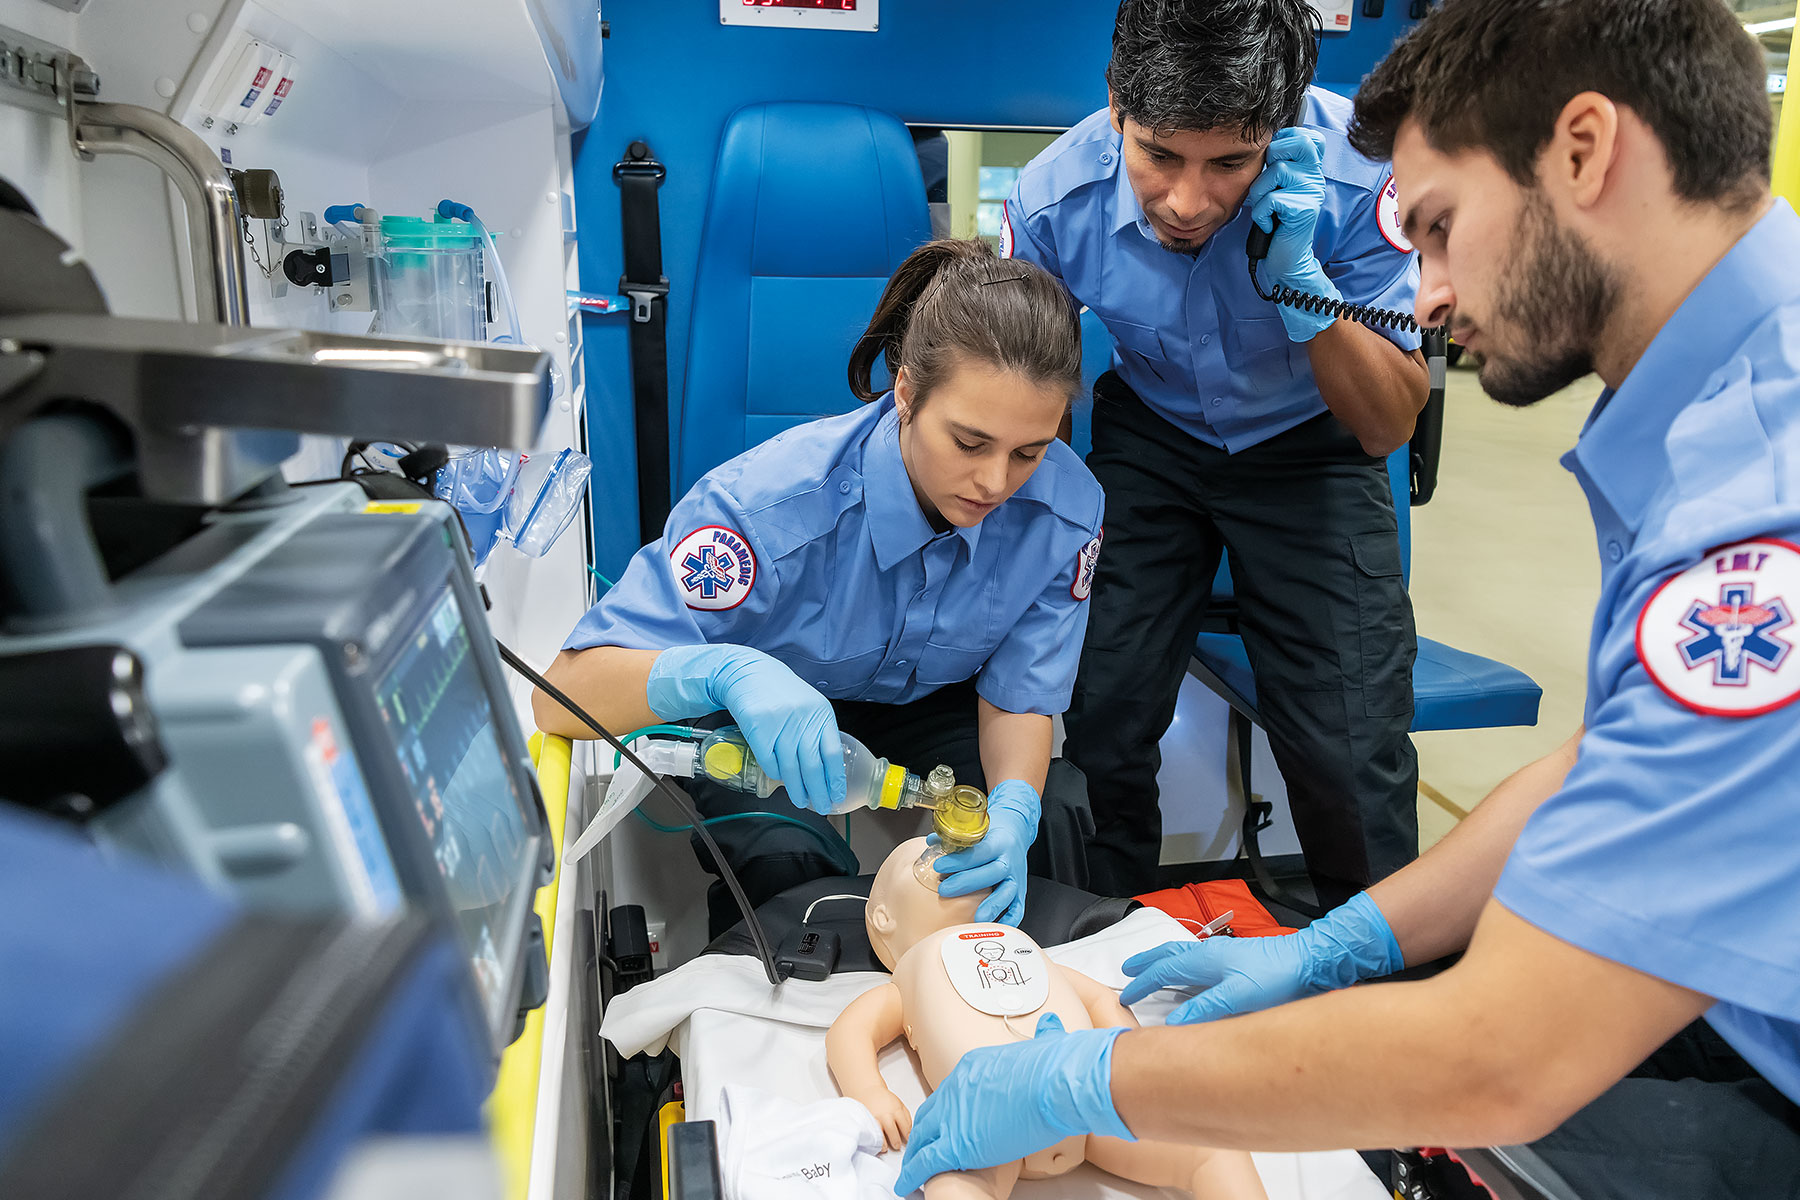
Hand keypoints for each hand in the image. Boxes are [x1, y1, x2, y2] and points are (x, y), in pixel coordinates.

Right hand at [647, 644, 845, 814]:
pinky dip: (775, 775)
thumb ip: (817, 732)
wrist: (749, 674)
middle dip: (818, 792)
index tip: (837, 796)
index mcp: (820, 714)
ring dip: (796, 789)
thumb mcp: (809, 707)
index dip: (835, 779)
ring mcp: (780, 726)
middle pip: (812, 766)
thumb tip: (825, 770)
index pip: (832, 753)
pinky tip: (780, 781)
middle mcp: (802, 721)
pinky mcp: (758, 730)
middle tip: (821, 807)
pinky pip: (769, 762)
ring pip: (790, 769)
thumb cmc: (782, 693)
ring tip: (801, 801)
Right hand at [854, 1086, 912, 1152]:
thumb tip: (909, 1133)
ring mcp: (875, 1119)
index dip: (908, 1136)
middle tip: (897, 1145)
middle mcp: (886, 1115)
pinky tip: (876, 1143)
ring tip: (886, 1147)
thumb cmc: (885, 1099)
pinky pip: (870, 1134)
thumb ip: (906, 1118)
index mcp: (896, 1111)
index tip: (908, 1141)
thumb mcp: (900, 1105)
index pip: (905, 1128)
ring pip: (880, 1136)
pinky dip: (874, 1140)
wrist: (868, 1090)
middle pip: (893, 1133)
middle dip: (896, 1142)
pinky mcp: (866, 1121)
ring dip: (884, 1145)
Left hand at [893, 1015, 1129, 1195]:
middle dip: (927, 1129)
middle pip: (932, 1112)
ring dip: (917, 1153)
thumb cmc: (1054, 1068)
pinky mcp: (957, 1143)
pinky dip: (913, 1174)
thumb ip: (1043, 1038)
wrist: (1053, 1083)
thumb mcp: (1046, 1046)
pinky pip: (926, 1162)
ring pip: (924, 1137)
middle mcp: (956, 1089)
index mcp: (973, 1067)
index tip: (951, 1119)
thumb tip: (1051, 1024)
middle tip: (925, 1143)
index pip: (953, 1091)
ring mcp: (953, 1116)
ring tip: (913, 1167)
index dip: (950, 1108)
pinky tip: (908, 1185)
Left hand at [933, 779, 1038, 924]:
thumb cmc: (992, 835)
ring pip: (1007, 892)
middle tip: (944, 890)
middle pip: (991, 873)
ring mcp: (1016, 878)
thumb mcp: (977, 831)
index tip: (939, 866)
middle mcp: (1008, 860)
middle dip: (966, 883)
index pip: (979, 852)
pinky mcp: (1021, 891)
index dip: (959, 860)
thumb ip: (955, 838)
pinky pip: (1018, 908)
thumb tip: (933, 841)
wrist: (1016, 833)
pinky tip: (995, 927)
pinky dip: (1009, 920)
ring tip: (975, 918)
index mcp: (998, 843)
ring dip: (992, 905)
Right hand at [1118, 892, 1403, 1023]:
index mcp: (1205, 959)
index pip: (1164, 970)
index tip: (1125, 994)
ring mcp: (1225, 954)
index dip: (1143, 983)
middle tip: (1127, 968)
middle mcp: (1211, 953)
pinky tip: (1195, 977)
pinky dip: (1184, 966)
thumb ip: (1205, 1009)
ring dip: (1164, 962)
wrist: (1313, 961)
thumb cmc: (1278, 976)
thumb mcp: (1240, 997)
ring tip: (1154, 969)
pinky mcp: (1239, 960)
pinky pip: (1199, 960)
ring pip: (1184, 955)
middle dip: (1147, 962)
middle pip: (1169, 954)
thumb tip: (1173, 1025)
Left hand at [1245, 127, 1337, 341]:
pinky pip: (1271, 200)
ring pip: (1276, 173)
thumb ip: (1278, 167)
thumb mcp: (1278, 191)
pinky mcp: (1304, 210)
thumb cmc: (1277, 224)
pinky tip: (1269, 224)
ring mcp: (1311, 193)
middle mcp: (1315, 178)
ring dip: (1260, 194)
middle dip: (1273, 157)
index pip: (1308, 136)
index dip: (1287, 138)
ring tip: (1266, 211)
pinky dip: (1261, 214)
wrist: (1287, 259)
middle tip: (1268, 183)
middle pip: (1297, 143)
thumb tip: (1265, 145)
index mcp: (1310, 170)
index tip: (1274, 157)